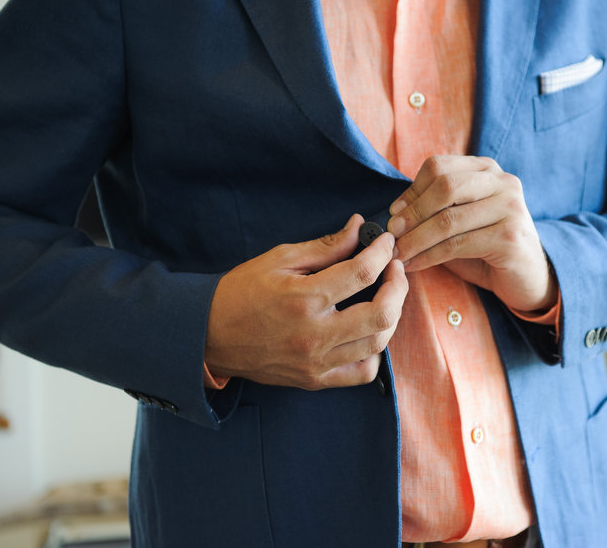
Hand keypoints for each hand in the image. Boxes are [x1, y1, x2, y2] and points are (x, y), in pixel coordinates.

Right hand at [205, 214, 407, 389]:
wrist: (208, 335)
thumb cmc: (241, 292)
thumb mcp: (279, 259)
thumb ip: (324, 246)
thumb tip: (358, 227)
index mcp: (304, 299)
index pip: (362, 272)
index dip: (382, 252)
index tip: (385, 242)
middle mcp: (314, 334)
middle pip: (382, 313)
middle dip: (398, 285)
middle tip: (394, 268)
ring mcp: (316, 362)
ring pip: (378, 343)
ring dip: (392, 315)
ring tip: (386, 295)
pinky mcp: (315, 380)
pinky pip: (362, 373)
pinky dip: (375, 352)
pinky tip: (369, 332)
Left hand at [387, 155, 556, 312]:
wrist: (528, 277)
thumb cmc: (486, 248)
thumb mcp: (460, 221)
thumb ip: (434, 210)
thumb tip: (394, 215)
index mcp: (487, 169)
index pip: (439, 166)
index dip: (411, 190)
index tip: (393, 214)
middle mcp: (503, 182)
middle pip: (445, 186)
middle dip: (413, 212)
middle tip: (392, 234)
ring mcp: (510, 208)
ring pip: (448, 219)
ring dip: (416, 239)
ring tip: (398, 254)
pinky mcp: (509, 238)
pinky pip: (457, 245)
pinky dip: (429, 256)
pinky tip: (415, 264)